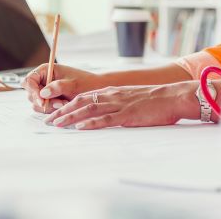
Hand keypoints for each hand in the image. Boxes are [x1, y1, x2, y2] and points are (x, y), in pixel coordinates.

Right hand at [22, 64, 101, 112]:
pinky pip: (44, 108)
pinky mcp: (49, 100)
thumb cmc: (86, 83)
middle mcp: (43, 80)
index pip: (29, 80)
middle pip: (31, 94)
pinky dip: (53, 109)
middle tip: (60, 103)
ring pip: (37, 103)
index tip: (42, 101)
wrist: (95, 89)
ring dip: (50, 106)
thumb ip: (57, 87)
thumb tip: (43, 93)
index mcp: (46, 70)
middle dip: (44, 101)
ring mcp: (45, 91)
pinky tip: (64, 105)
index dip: (32, 91)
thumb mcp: (73, 84)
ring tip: (65, 103)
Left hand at [43, 81, 200, 129]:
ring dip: (71, 117)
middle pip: (81, 102)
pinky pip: (106, 120)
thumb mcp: (131, 97)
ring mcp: (119, 105)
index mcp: (113, 91)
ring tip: (56, 124)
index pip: (84, 97)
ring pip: (89, 110)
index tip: (54, 112)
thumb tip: (105, 112)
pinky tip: (80, 127)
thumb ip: (117, 102)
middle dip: (62, 111)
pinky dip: (91, 124)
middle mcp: (112, 96)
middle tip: (47, 120)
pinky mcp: (127, 115)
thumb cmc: (155, 100)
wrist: (172, 97)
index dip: (67, 104)